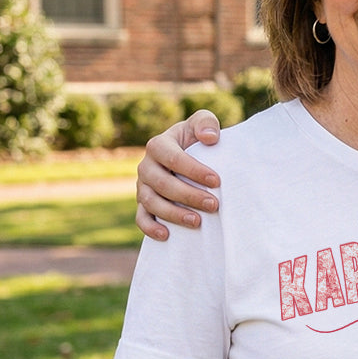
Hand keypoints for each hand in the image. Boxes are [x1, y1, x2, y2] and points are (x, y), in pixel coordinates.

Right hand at [135, 111, 223, 239]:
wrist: (189, 153)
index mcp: (158, 145)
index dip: (194, 170)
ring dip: (173, 214)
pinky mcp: (143, 203)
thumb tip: (209, 137)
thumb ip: (206, 122)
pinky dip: (150, 227)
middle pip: (163, 184)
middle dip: (189, 195)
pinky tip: (167, 235)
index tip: (216, 181)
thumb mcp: (202, 123)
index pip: (173, 158)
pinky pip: (141, 218)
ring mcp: (142, 186)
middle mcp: (146, 166)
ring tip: (197, 221)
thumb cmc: (196, 138)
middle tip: (214, 205)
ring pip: (151, 202)